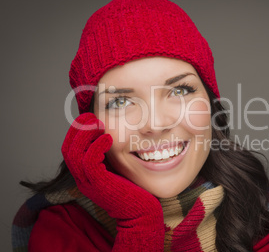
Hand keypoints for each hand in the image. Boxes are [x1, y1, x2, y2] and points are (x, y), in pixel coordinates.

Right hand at [62, 113, 163, 249]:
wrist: (140, 213)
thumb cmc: (132, 190)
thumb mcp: (116, 169)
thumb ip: (109, 156)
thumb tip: (109, 134)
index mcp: (84, 175)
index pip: (70, 150)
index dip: (76, 132)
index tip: (89, 118)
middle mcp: (82, 179)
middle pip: (67, 150)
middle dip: (77, 130)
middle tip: (91, 117)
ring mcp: (89, 183)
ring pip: (74, 155)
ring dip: (85, 135)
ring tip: (98, 123)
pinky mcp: (99, 185)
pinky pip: (89, 162)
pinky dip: (97, 146)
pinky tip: (108, 138)